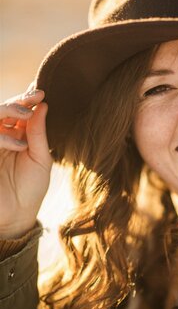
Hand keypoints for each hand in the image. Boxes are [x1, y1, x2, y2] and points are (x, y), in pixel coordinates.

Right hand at [0, 88, 52, 238]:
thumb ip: (38, 133)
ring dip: (8, 111)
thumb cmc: (30, 189)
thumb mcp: (40, 159)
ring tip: (27, 115)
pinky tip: (19, 144)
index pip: (19, 112)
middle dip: (18, 101)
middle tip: (34, 98)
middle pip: (3, 110)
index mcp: (17, 136)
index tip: (42, 93)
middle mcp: (2, 137)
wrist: (16, 216)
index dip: (27, 100)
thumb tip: (43, 105)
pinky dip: (3, 137)